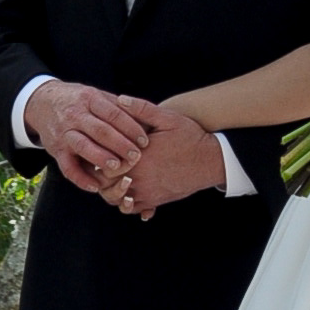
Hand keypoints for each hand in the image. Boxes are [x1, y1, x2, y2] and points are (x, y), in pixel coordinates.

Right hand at [26, 80, 163, 192]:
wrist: (42, 102)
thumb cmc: (78, 101)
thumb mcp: (96, 95)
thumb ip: (118, 106)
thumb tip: (147, 116)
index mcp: (89, 99)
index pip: (113, 113)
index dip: (130, 127)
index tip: (145, 140)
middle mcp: (75, 115)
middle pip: (100, 130)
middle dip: (120, 144)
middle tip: (137, 157)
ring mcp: (64, 133)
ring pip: (83, 146)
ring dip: (100, 158)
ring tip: (117, 168)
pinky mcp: (55, 151)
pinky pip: (67, 167)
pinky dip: (80, 179)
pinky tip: (95, 187)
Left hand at [104, 107, 227, 220]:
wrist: (212, 161)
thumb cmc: (190, 137)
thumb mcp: (168, 118)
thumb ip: (142, 109)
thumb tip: (120, 99)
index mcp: (137, 157)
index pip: (102, 163)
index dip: (97, 156)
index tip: (99, 148)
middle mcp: (139, 179)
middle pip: (104, 184)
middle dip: (99, 175)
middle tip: (99, 164)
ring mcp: (146, 193)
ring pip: (114, 199)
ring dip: (109, 190)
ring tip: (112, 178)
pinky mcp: (155, 201)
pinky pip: (132, 209)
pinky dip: (124, 204)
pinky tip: (126, 193)